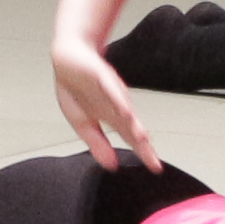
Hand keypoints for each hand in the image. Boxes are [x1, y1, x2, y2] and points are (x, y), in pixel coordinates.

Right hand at [53, 35, 164, 172]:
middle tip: (154, 161)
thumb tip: (111, 166)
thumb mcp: (82, 122)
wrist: (69, 55)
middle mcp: (115, 105)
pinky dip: (117, 100)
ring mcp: (109, 90)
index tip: (156, 168)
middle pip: (131, 127)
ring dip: (133, 124)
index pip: (130, 138)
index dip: (143, 153)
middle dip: (142, 145)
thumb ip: (97, 143)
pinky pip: (110, 89)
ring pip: (124, 110)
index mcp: (111, 117)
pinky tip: (124, 110)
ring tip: (142, 139)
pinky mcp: (100, 75)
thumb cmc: (76, 88)